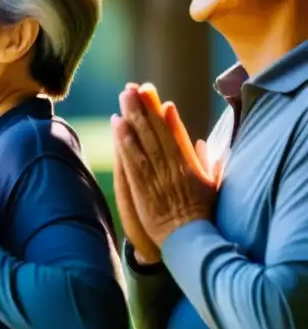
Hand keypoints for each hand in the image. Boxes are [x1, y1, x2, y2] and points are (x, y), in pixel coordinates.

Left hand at [116, 84, 216, 246]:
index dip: (164, 114)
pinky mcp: (142, 187)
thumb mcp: (212, 187)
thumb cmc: (202, 216)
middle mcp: (172, 166)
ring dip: (132, 116)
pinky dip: (125, 140)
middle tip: (133, 87)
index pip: (175, 133)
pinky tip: (117, 124)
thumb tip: (204, 142)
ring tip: (123, 97)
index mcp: (189, 165)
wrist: (190, 241)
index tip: (156, 96)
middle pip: (156, 131)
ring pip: (143, 140)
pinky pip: (132, 159)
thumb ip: (209, 163)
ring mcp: (156, 175)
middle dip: (145, 107)